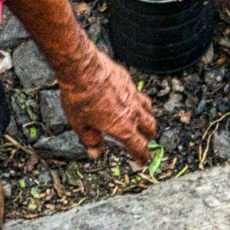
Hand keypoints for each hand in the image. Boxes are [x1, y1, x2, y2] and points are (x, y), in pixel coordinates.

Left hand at [57, 48, 155, 163]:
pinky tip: (130, 100)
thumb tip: (95, 152)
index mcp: (122, 127)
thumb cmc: (79, 96)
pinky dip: (139, 102)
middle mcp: (132, 112)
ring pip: (149, 110)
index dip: (142, 157)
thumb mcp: (80, 124)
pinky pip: (140, 94)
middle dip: (148, 138)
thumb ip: (90, 140)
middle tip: (143, 142)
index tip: (141, 161)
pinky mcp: (129, 81)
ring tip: (141, 122)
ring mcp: (133, 95)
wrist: (82, 68)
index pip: (139, 147)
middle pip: (150, 128)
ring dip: (148, 119)